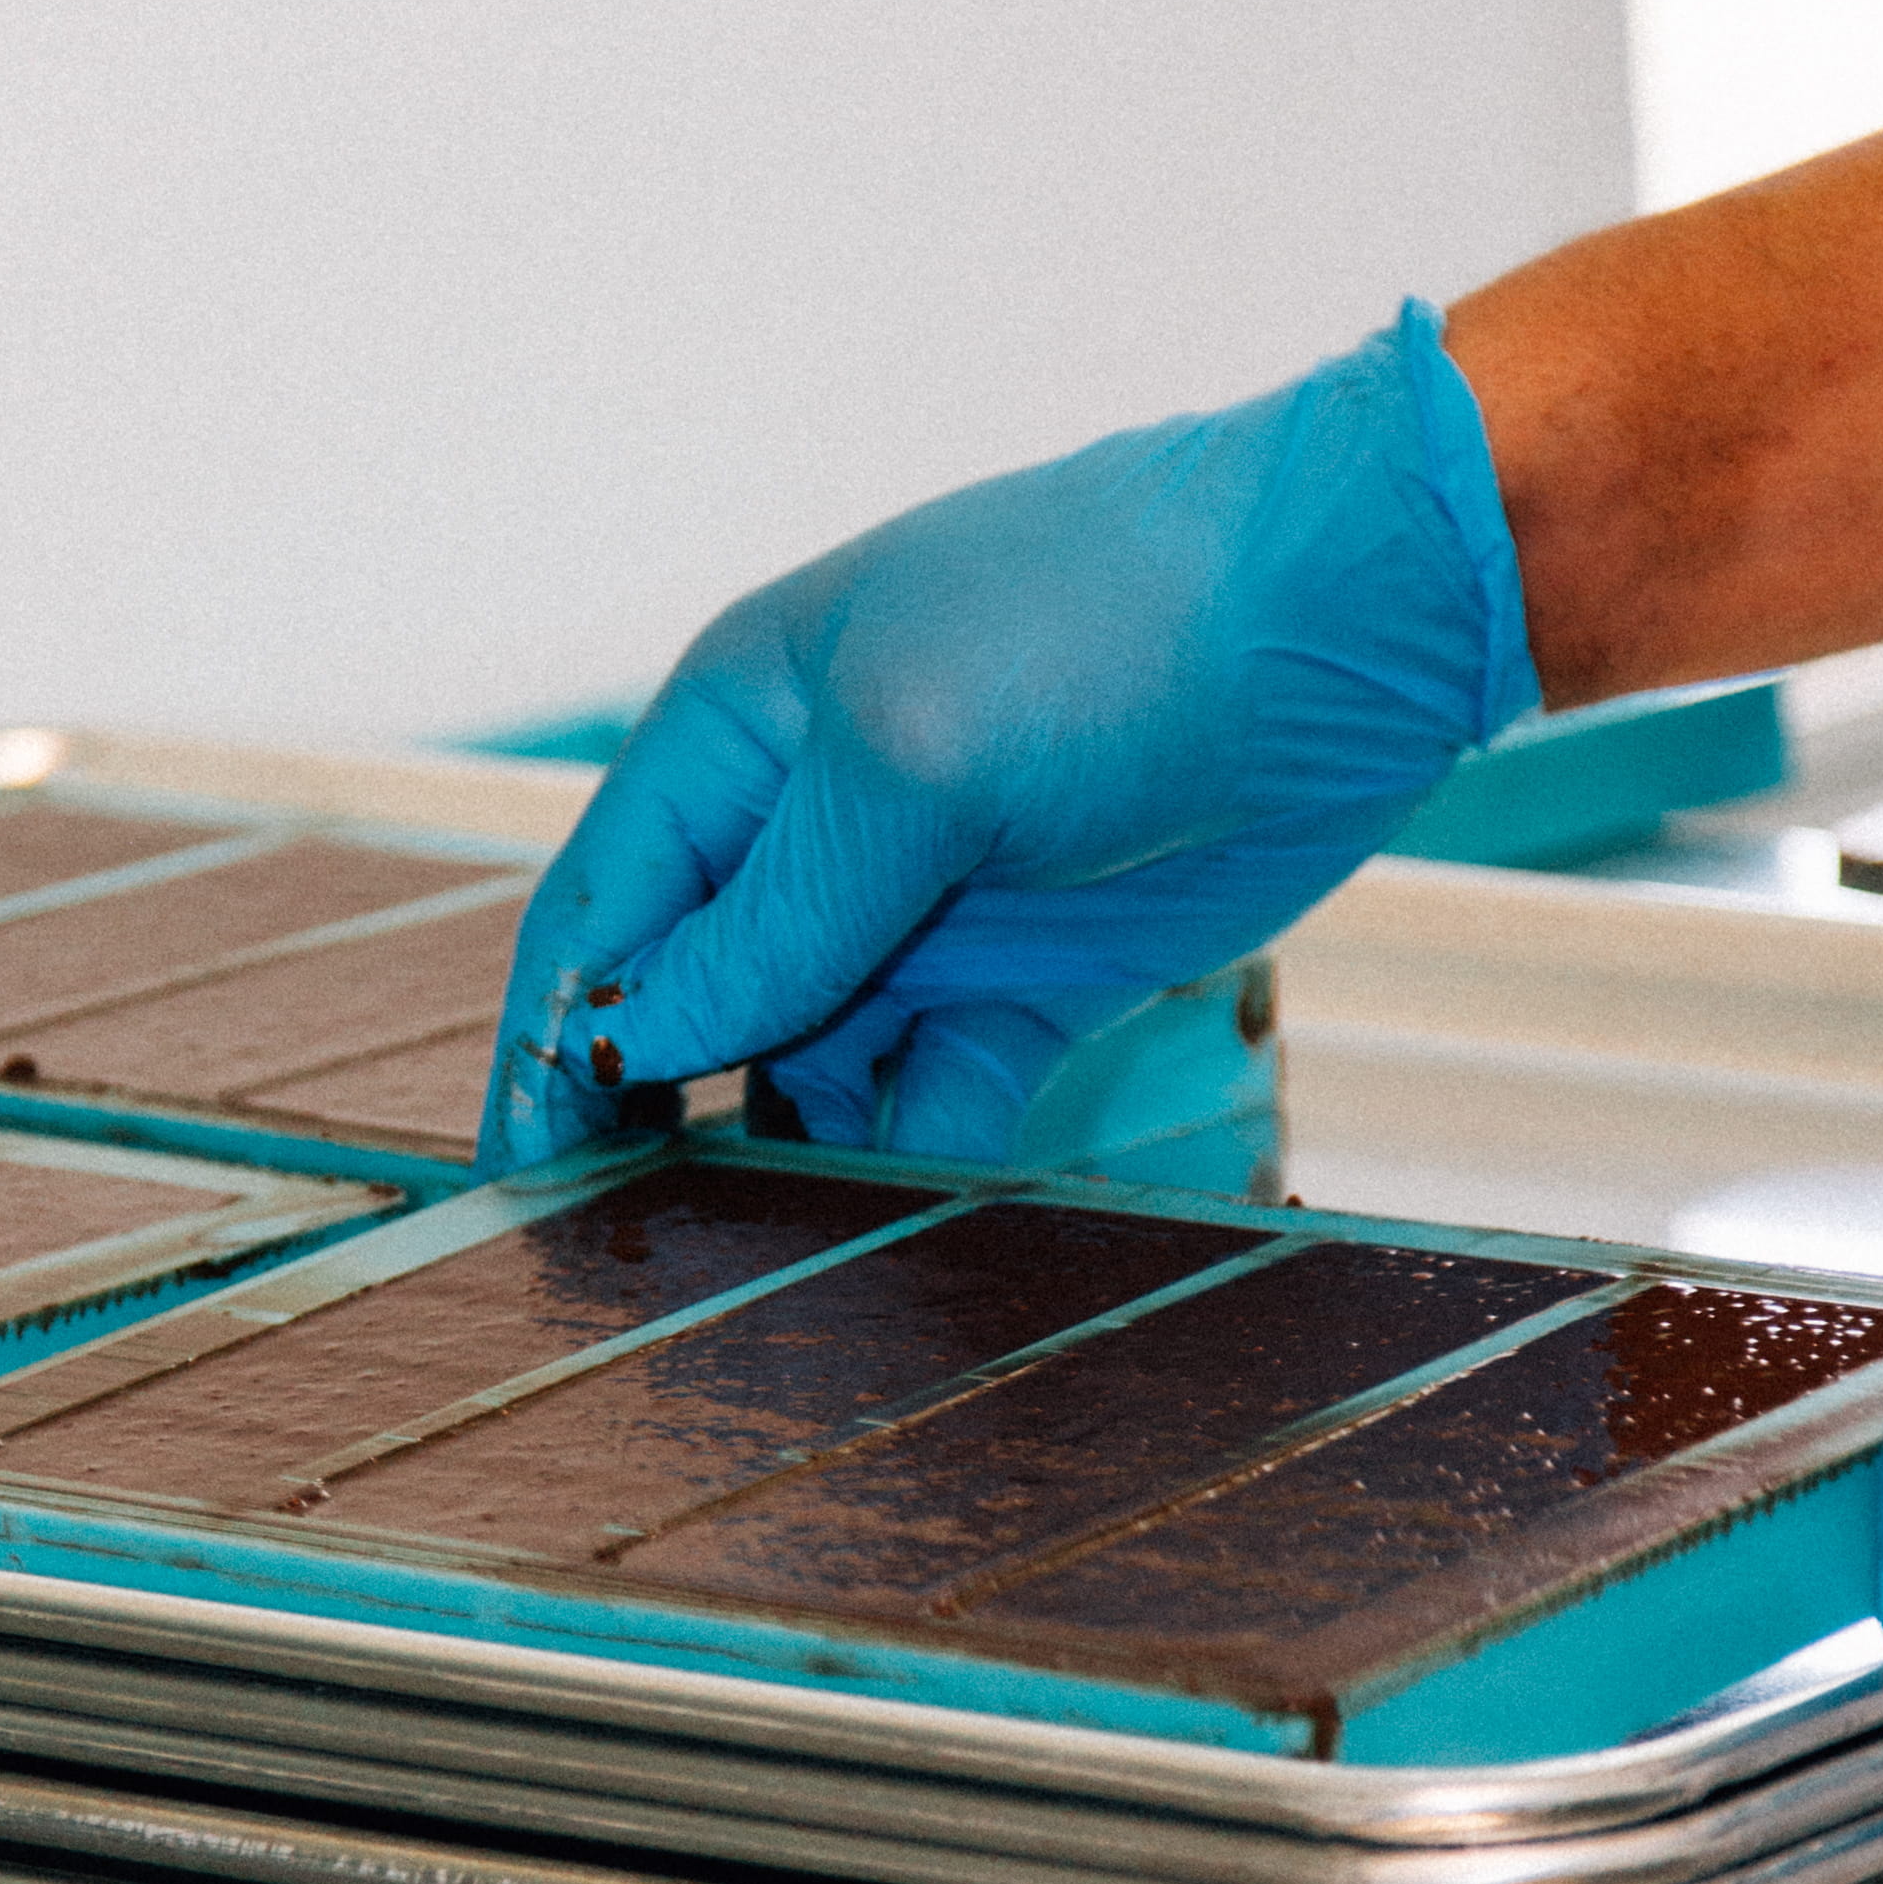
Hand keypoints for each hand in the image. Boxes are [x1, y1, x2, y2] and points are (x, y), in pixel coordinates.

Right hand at [481, 303, 1533, 1164]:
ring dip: (787, 1164)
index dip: (552, 1046)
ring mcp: (924, 911)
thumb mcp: (915, 756)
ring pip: (806, 1071)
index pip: (600, 914)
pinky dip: (916, 1158)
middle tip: (632, 1261)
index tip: (527, 1186)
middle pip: (689, 1007)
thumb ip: (778, 914)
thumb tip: (640, 1042)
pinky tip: (911, 1217)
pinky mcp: (1035, 981)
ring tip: (766, 1269)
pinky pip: (936, 1098)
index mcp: (743, 733)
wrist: (1354, 615)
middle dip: (655, 1124)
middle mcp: (813, 827)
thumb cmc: (1115, 622)